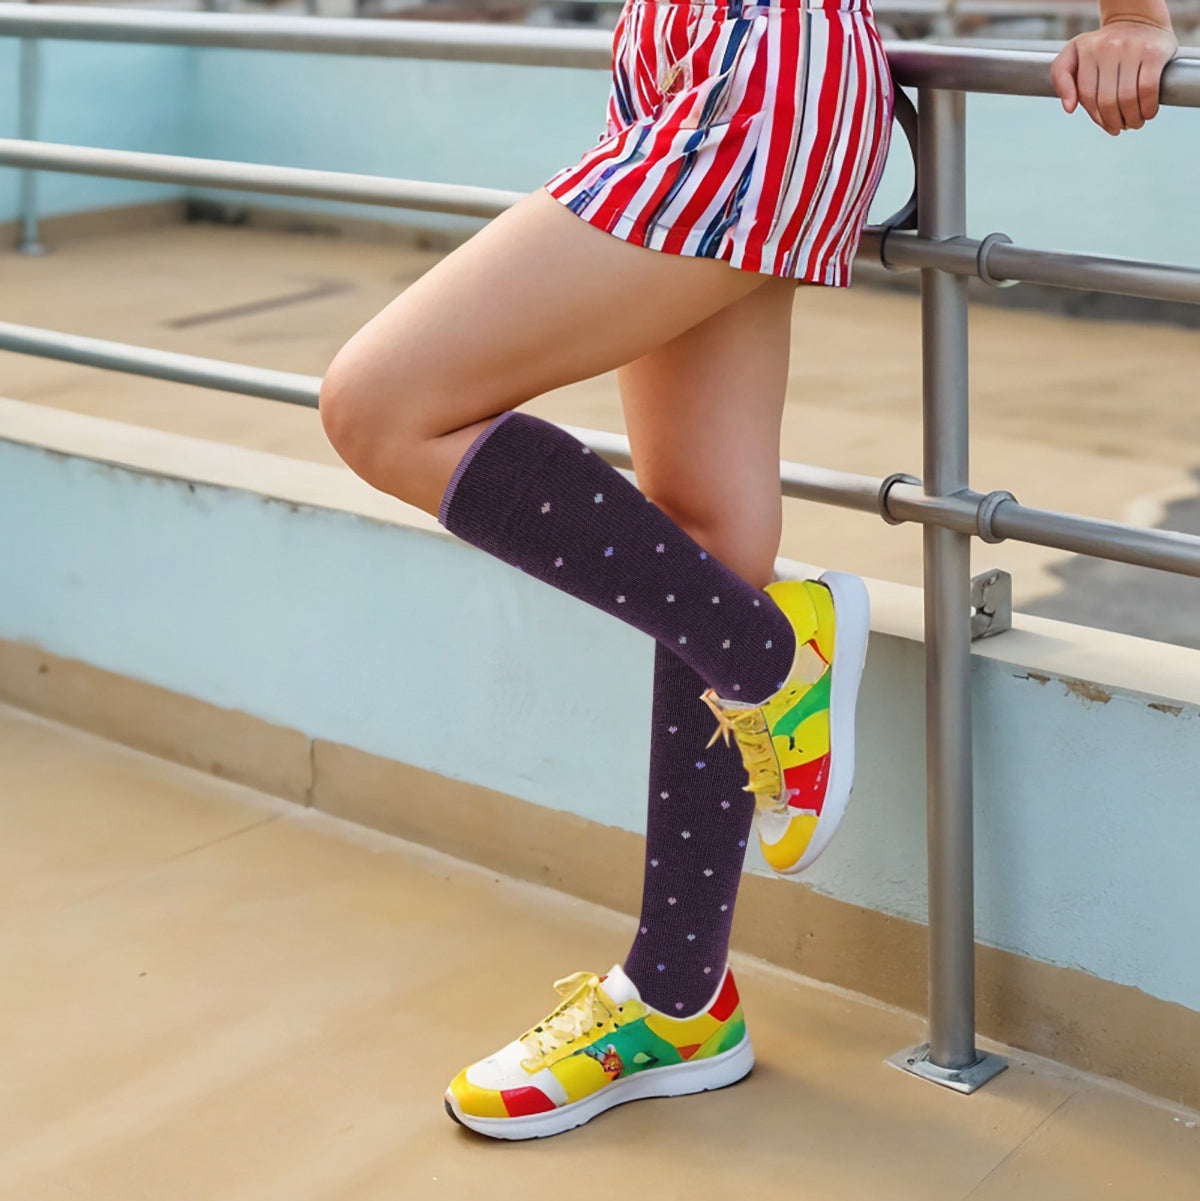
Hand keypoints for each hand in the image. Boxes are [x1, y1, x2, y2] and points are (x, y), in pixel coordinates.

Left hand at [1050, 19, 1176, 133]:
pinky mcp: (1154, 52)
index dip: (1096, 117)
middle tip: (1121, 128)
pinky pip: (1148, 88)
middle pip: (1107, 100)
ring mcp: (1132, 48)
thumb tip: (1069, 109)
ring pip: (1127, 98)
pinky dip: (1148, 107)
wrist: (1137, 20)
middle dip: (1114, 121)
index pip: (1087, 96)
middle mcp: (1108, 47)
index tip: (1105, 125)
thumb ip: (1061, 79)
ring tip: (1134, 123)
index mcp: (1086, 50)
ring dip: (1131, 119)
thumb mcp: (1074, 55)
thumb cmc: (1101, 46)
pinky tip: (1148, 113)